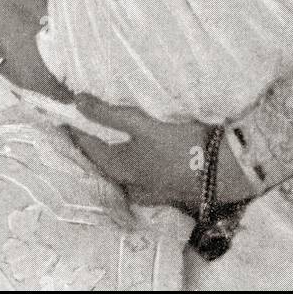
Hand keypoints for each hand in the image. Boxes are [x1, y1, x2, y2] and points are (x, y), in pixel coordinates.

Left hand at [66, 97, 251, 210]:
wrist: (223, 170)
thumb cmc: (179, 144)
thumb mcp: (141, 123)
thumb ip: (108, 113)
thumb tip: (76, 102)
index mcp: (118, 167)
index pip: (87, 144)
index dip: (76, 124)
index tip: (69, 108)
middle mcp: (129, 184)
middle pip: (105, 158)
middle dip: (97, 138)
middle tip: (91, 116)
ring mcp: (150, 191)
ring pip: (124, 168)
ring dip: (118, 151)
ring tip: (117, 132)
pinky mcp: (168, 190)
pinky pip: (142, 174)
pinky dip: (137, 160)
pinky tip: (145, 153)